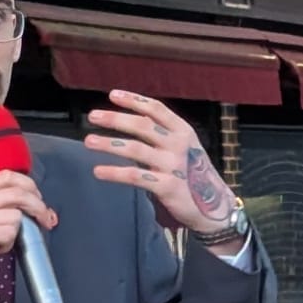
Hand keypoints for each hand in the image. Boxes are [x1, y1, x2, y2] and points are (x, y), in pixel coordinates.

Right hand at [0, 170, 57, 302]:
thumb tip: (32, 208)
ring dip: (16, 233)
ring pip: (16, 216)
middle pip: (18, 193)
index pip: (7, 176)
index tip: (38, 199)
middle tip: (45, 220)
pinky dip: (7, 245)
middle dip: (38, 207)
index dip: (29, 185)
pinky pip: (9, 233)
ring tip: (1, 243)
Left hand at [85, 89, 241, 239]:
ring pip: (135, 148)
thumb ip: (163, 136)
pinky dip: (115, 173)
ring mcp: (173, 164)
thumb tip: (131, 125)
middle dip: (115, 118)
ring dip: (109, 144)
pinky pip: (135, 176)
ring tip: (89, 141)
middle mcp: (178, 143)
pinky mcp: (167, 186)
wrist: (214, 207)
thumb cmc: (193, 176)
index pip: (155, 109)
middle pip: (142, 125)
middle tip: (92, 116)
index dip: (133, 100)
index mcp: (183, 130)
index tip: (113, 95)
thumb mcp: (184, 148)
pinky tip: (98, 171)